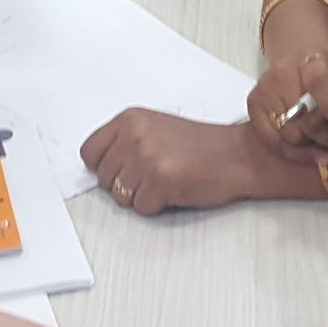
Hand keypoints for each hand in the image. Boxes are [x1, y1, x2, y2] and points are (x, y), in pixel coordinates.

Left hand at [81, 109, 269, 215]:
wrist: (239, 155)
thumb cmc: (203, 146)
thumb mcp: (156, 129)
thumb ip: (125, 141)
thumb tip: (98, 167)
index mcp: (130, 119)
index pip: (88, 152)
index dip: (102, 167)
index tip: (118, 170)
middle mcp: (134, 136)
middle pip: (102, 178)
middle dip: (123, 184)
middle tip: (151, 176)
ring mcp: (146, 158)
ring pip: (119, 196)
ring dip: (141, 196)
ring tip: (165, 181)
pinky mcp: (160, 181)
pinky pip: (141, 208)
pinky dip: (156, 206)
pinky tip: (174, 189)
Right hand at [246, 40, 327, 153]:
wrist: (300, 58)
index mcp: (312, 60)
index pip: (320, 84)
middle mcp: (283, 72)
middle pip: (305, 120)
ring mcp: (265, 88)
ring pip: (290, 136)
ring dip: (312, 146)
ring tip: (325, 140)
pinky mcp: (253, 103)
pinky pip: (273, 142)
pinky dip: (294, 152)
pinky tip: (309, 151)